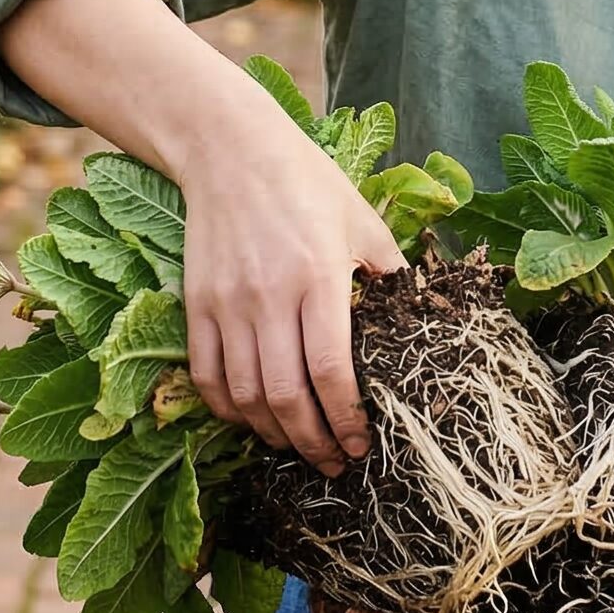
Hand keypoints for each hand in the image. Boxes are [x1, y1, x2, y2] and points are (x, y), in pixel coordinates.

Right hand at [178, 97, 406, 476]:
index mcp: (320, 278)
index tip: (361, 442)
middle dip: (313, 442)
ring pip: (245, 395)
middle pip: (286, 396)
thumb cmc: (307, 182)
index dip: (346, 419)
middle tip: (332, 462)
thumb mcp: (362, 219)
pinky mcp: (195, 303)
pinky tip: (249, 419)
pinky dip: (226, 409)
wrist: (231, 150)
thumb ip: (390, 272)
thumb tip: (418, 318)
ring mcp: (227, 303)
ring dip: (272, 433)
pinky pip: (206, 375)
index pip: (331, 371)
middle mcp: (270, 297)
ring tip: (296, 446)